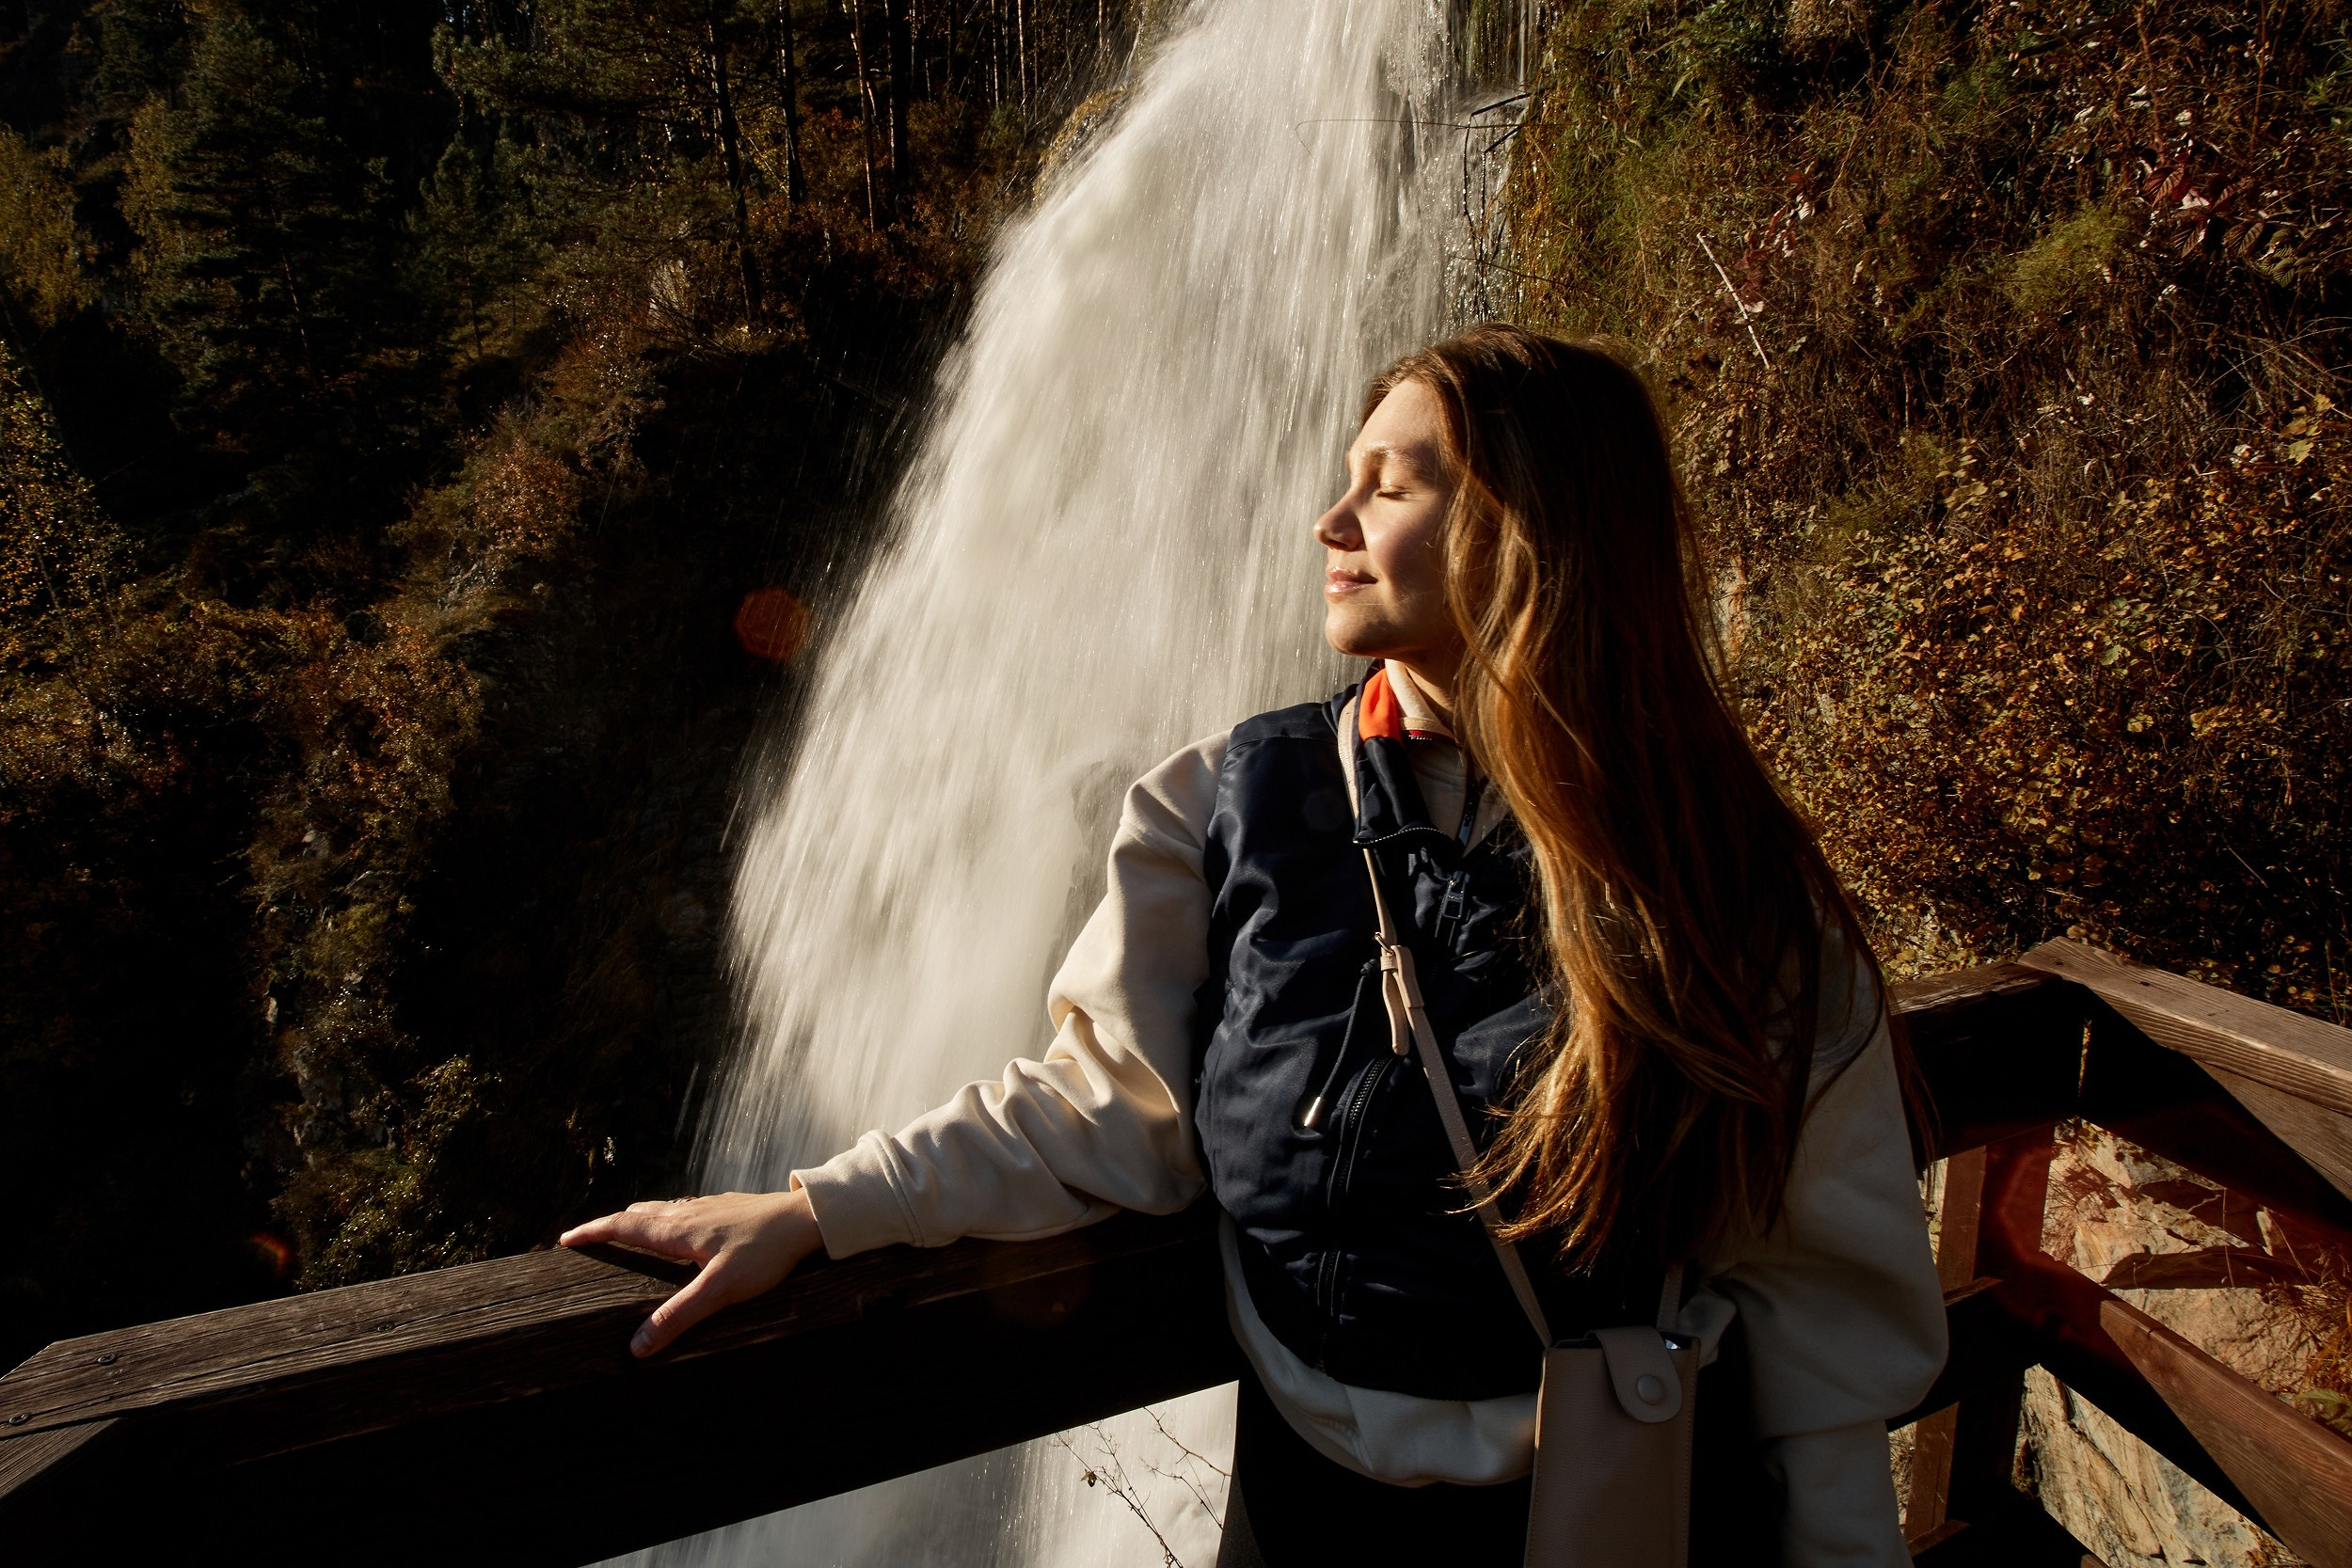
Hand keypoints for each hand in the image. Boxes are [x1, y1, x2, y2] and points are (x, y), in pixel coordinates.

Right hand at [559, 1189, 822, 1356]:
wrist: (807, 1219)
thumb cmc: (765, 1253)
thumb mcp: (719, 1290)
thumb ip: (679, 1316)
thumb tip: (637, 1346)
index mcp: (678, 1230)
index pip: (624, 1227)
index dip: (593, 1233)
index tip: (566, 1239)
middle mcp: (688, 1212)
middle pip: (637, 1214)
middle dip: (608, 1224)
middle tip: (586, 1235)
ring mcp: (709, 1207)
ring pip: (662, 1208)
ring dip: (636, 1218)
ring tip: (625, 1227)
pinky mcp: (727, 1208)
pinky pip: (684, 1209)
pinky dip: (665, 1216)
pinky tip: (680, 1223)